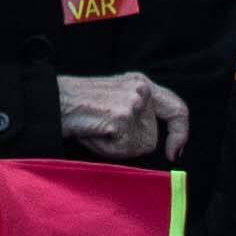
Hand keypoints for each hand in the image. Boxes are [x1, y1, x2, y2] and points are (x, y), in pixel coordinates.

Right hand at [53, 69, 184, 161]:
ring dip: (119, 146)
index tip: (174, 152)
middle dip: (132, 144)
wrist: (55, 102)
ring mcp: (132, 103)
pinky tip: (95, 134)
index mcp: (141, 83)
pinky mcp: (121, 117)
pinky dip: (110, 148)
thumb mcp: (117, 99)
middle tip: (106, 133)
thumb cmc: (81, 107)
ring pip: (140, 145)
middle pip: (152, 137)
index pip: (176, 108)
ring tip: (98, 131)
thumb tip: (157, 143)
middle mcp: (141, 89)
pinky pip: (126, 149)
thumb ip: (141, 113)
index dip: (180, 134)